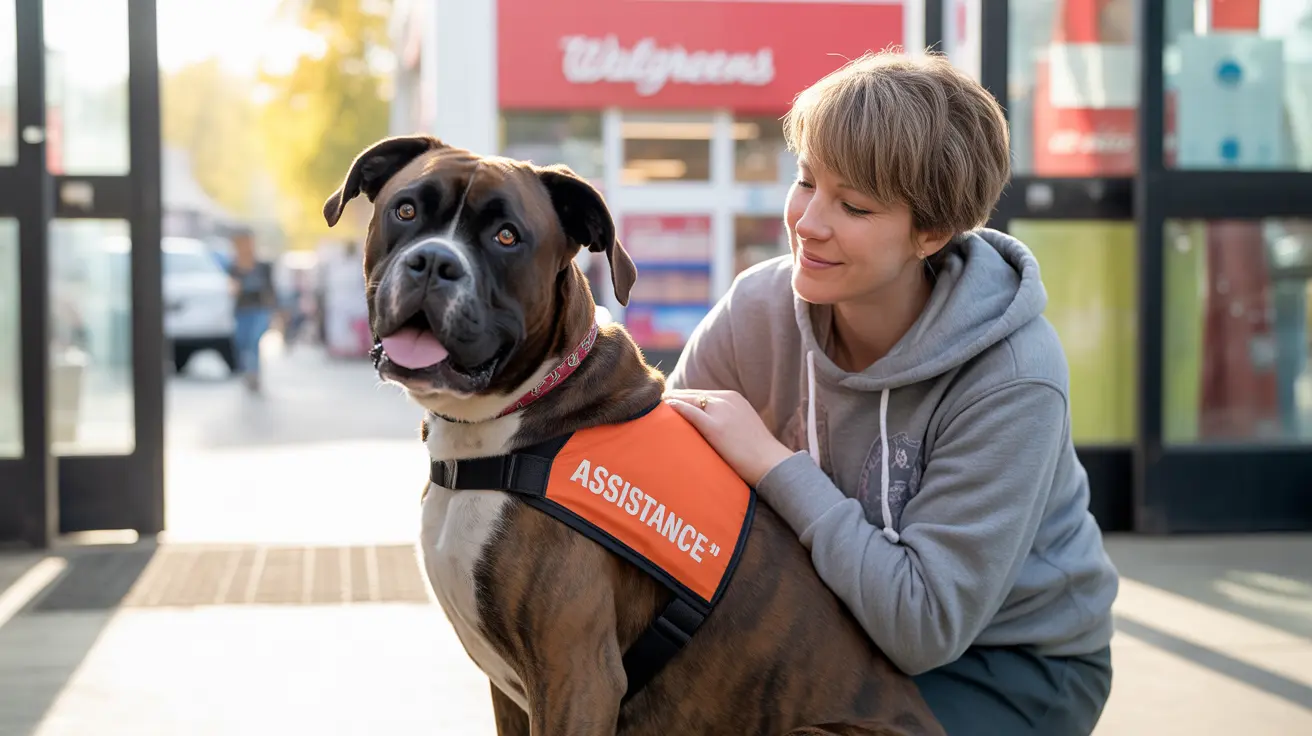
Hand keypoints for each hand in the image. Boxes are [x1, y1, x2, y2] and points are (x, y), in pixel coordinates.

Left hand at [664, 389, 796, 486]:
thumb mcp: (742, 428)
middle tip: (653, 406)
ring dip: (671, 404)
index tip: (666, 405)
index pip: (700, 394)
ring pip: (688, 401)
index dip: (682, 399)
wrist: (772, 464)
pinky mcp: (716, 427)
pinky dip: (676, 408)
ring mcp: (721, 412)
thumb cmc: (758, 453)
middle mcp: (726, 400)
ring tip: (653, 410)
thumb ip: (726, 422)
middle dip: (673, 399)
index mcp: (733, 399)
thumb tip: (711, 430)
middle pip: (692, 395)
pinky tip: (665, 409)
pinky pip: (690, 413)